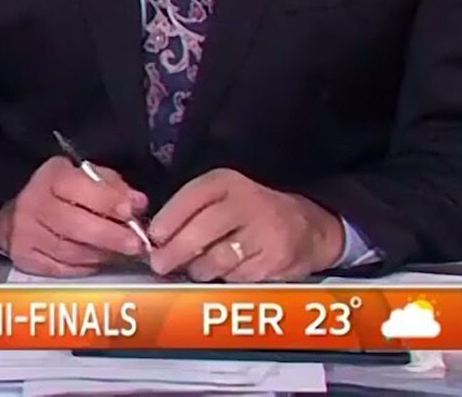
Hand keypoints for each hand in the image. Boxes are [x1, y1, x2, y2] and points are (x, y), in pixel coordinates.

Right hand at [0, 157, 149, 277]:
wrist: (19, 216)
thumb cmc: (62, 194)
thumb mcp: (87, 178)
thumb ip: (114, 188)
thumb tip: (138, 203)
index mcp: (51, 178)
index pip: (78, 188)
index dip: (106, 201)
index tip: (130, 211)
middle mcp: (33, 204)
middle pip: (74, 224)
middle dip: (110, 236)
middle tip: (136, 245)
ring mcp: (26, 233)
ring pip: (71, 251)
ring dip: (102, 254)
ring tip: (123, 254)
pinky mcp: (25, 258)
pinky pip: (63, 268)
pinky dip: (86, 266)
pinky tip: (99, 260)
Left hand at [146, 168, 344, 281]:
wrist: (307, 227)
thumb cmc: (251, 212)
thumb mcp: (223, 197)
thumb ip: (191, 212)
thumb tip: (157, 240)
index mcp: (227, 182)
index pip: (191, 198)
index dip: (168, 220)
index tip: (154, 238)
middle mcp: (246, 203)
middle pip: (201, 231)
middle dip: (175, 252)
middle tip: (160, 265)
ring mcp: (263, 232)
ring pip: (216, 259)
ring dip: (198, 269)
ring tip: (195, 269)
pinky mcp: (274, 260)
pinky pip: (236, 276)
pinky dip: (224, 278)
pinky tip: (225, 272)